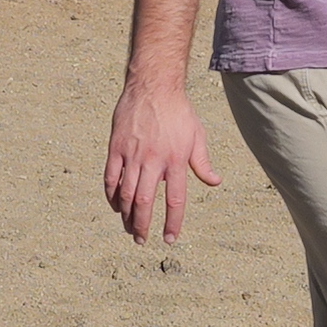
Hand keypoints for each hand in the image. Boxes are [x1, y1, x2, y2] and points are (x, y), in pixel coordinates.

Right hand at [105, 83, 218, 243]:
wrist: (153, 86)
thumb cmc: (179, 111)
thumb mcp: (197, 135)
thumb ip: (203, 162)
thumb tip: (215, 182)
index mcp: (176, 160)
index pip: (175, 200)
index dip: (172, 222)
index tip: (170, 239)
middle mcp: (153, 160)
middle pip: (145, 202)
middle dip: (142, 225)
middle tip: (142, 240)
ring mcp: (132, 154)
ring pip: (125, 193)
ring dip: (126, 215)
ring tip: (129, 228)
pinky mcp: (116, 147)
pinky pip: (110, 177)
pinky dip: (111, 195)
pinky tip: (115, 206)